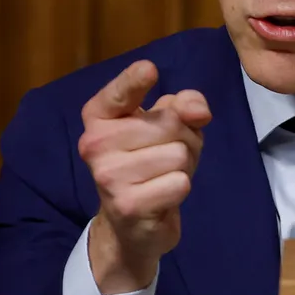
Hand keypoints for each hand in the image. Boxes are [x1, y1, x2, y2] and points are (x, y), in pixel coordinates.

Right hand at [78, 60, 211, 293]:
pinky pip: (180, 182)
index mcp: (99, 117)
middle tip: (169, 155)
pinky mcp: (127, 205)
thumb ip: (185, 105)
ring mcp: (108, 176)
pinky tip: (163, 195)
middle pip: (170, 123)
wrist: (132, 224)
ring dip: (185, 166)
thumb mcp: (169, 126)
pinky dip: (181, 188)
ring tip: (166, 175)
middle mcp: (94, 144)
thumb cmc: (150, 163)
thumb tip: (199, 110)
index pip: (119, 93)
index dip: (135, 79)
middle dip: (185, 138)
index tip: (149, 69)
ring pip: (178, 153)